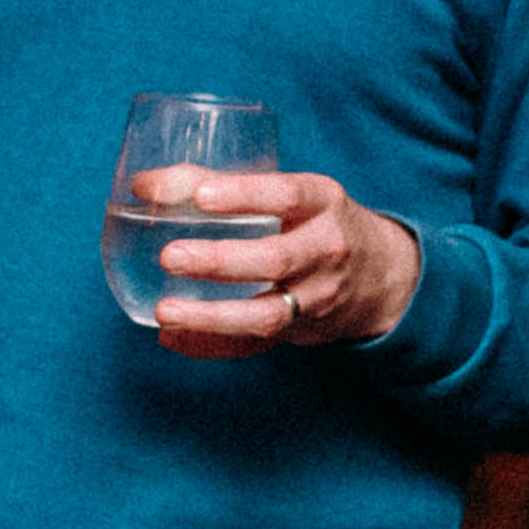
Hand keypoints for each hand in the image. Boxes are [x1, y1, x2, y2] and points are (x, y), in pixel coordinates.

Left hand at [134, 164, 423, 357]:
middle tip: (170, 257)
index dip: (242, 195)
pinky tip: (174, 337)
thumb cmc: (314, 221)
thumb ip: (223, 184)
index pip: (286, 194)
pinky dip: (212, 345)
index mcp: (322, 202)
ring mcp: (317, 297)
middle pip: (275, 260)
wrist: (382, 275)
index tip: (199, 195)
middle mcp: (326, 249)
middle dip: (220, 261)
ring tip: (165, 312)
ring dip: (212, 318)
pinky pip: (255, 345)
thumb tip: (145, 186)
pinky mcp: (301, 332)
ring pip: (267, 315)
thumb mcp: (289, 192)